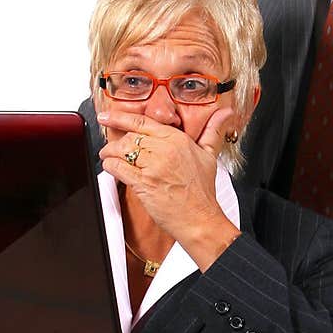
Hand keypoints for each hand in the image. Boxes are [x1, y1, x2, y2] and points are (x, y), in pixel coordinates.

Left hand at [98, 105, 239, 267]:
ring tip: (108, 156)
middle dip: (115, 141)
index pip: (143, 122)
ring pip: (121, 149)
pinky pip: (118, 168)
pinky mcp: (144, 183)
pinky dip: (109, 166)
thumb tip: (225, 113)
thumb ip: (213, 131)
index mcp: (178, 140)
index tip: (108, 116)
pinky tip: (110, 168)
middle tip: (110, 146)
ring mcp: (154, 166)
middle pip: (129, 135)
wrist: (200, 219)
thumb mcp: (210, 155)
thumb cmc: (203, 192)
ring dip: (109, 153)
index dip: (121, 117)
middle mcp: (165, 150)